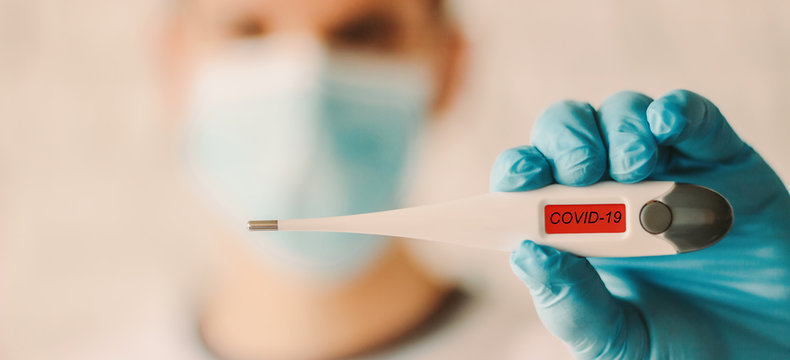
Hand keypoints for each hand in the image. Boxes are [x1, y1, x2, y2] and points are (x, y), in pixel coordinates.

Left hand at [490, 90, 789, 358]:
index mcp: (573, 228)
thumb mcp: (616, 340)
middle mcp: (611, 189)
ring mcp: (666, 170)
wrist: (765, 351)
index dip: (517, 170)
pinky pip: (692, 116)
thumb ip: (571, 304)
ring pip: (623, 114)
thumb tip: (526, 252)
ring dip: (619, 130)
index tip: (518, 179)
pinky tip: (665, 125)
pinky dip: (675, 111)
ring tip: (633, 168)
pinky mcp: (720, 159)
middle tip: (581, 170)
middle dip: (567, 140)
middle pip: (569, 132)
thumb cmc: (679, 347)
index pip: (528, 181)